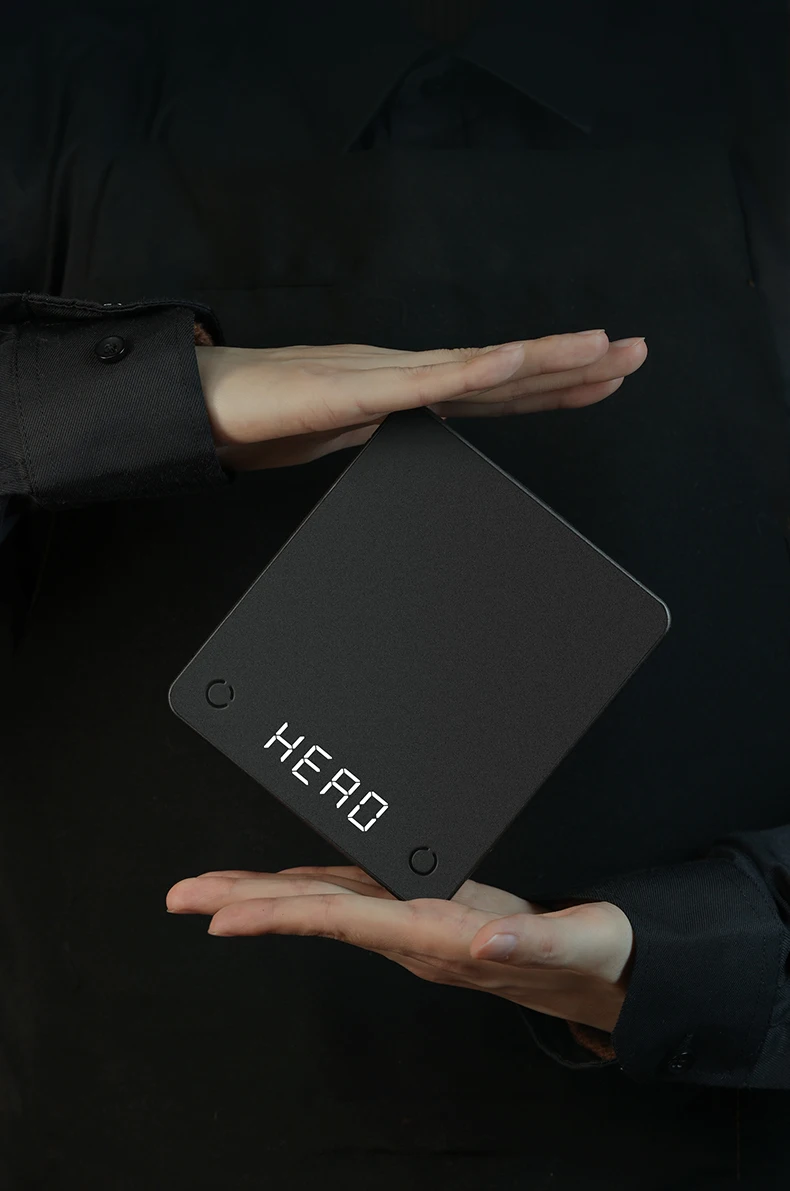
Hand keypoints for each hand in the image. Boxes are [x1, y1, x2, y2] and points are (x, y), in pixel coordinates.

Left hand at [166, 865, 633, 1032]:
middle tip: (182, 895)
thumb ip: (535, 944)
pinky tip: (290, 881)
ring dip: (267, 895)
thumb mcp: (580, 943)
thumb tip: (482, 945)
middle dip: (246, 903)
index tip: (222, 917)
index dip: (280, 913)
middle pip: (316, 914)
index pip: (345, 921)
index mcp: (439, 938)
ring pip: (328, 905)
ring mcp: (417, 927)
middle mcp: (416, 937)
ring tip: (213, 888)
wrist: (605, 975)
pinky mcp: (428, 913)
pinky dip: (313, 887)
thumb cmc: (591, 957)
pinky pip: (356, 898)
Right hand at [198, 330, 646, 468]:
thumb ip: (393, 439)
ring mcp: (384, 375)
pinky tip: (509, 363)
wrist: (206, 405)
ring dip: (541, 358)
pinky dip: (466, 373)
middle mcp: (410, 375)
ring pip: (475, 367)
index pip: (499, 390)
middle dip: (574, 363)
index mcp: (413, 392)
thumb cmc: (266, 418)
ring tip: (599, 348)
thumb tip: (427, 455)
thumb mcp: (350, 439)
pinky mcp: (348, 385)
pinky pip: (418, 381)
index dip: (557, 383)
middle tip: (635, 351)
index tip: (609, 374)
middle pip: (504, 373)